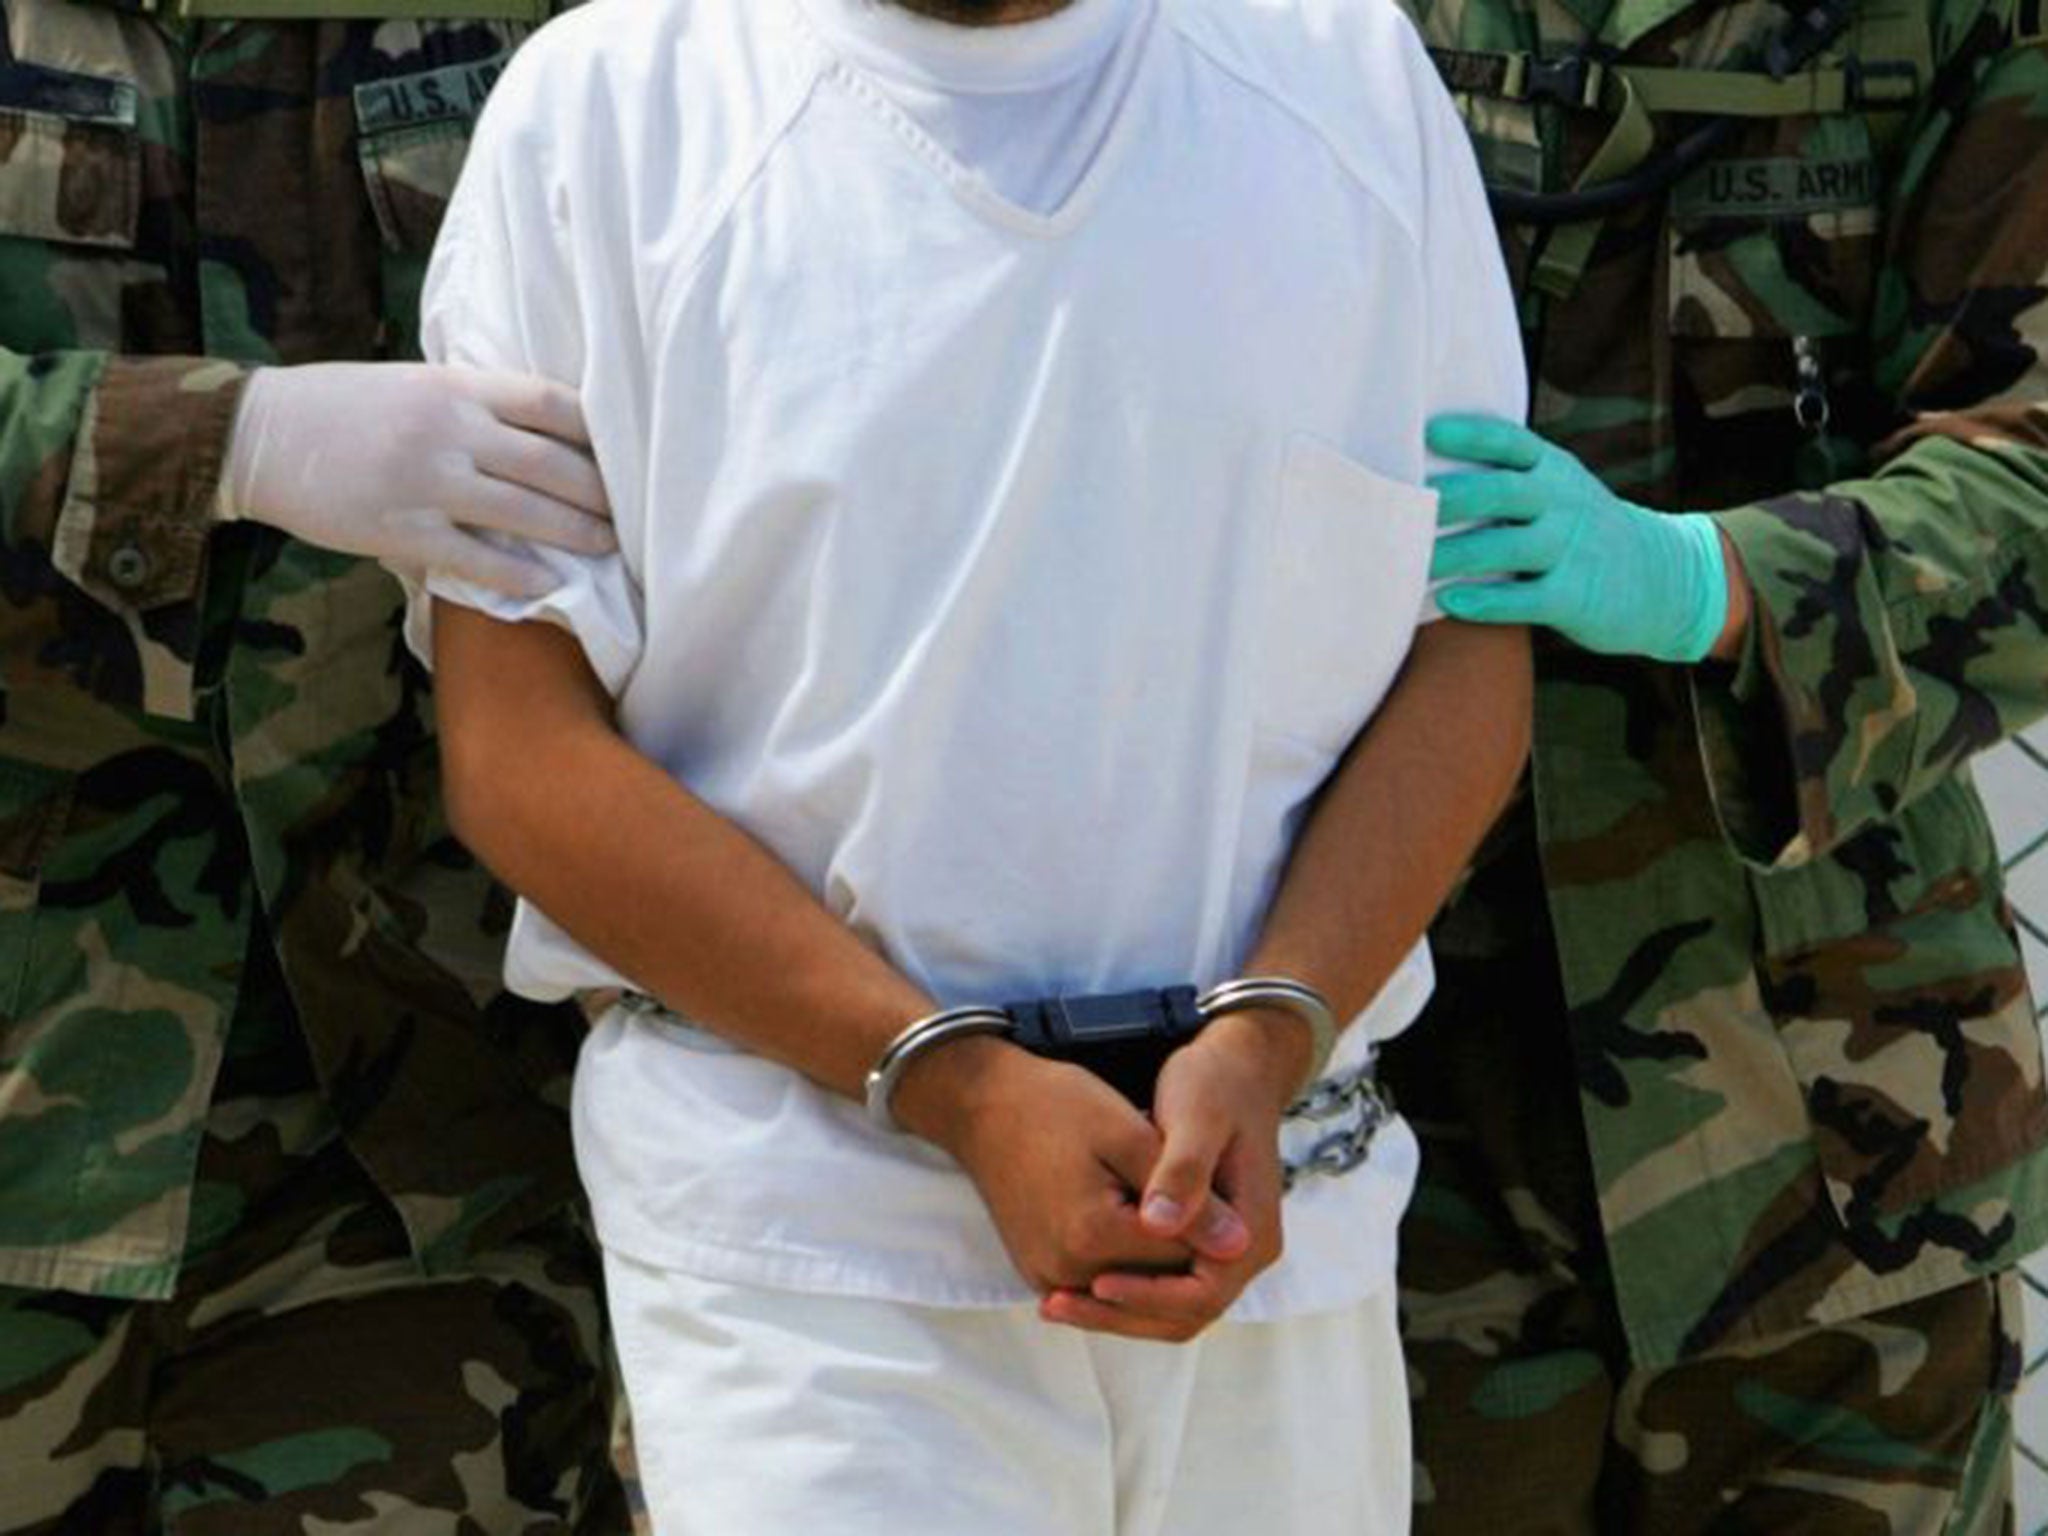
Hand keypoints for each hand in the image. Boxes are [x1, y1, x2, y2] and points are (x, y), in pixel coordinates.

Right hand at [220, 363, 614, 593]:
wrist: (257, 434)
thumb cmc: (340, 406)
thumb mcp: (413, 384)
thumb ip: (473, 403)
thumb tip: (540, 430)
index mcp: (456, 385)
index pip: (550, 402)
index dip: (596, 430)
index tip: (626, 452)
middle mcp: (450, 428)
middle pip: (552, 461)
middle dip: (600, 492)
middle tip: (635, 513)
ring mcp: (427, 480)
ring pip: (524, 511)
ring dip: (576, 533)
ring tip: (611, 547)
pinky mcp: (401, 529)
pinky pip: (476, 557)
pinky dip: (519, 573)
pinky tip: (550, 585)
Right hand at [921, 1046, 1247, 1300]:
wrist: (983, 1105)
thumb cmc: (1054, 1106)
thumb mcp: (1128, 1133)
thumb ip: (1186, 1192)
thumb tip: (1241, 1245)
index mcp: (1093, 1235)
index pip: (1187, 1255)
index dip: (1209, 1217)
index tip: (1212, 1175)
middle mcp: (1066, 1271)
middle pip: (1160, 1277)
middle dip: (1184, 1236)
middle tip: (1186, 1180)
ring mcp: (1048, 1277)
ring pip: (1133, 1281)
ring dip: (1155, 1250)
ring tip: (1153, 1192)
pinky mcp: (1038, 1273)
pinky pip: (1100, 1280)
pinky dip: (1125, 1257)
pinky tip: (1130, 1212)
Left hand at [1041, 1013, 1294, 1342]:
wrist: (1232, 1069)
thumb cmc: (1215, 1086)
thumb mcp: (1197, 1118)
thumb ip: (1183, 1171)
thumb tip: (1160, 1224)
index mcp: (1252, 1231)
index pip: (1203, 1293)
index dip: (1147, 1295)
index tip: (1097, 1283)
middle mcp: (1242, 1251)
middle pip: (1183, 1315)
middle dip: (1120, 1316)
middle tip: (1057, 1305)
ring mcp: (1220, 1251)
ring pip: (1169, 1309)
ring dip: (1115, 1311)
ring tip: (1054, 1301)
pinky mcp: (1195, 1243)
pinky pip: (1160, 1286)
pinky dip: (1120, 1291)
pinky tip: (1073, 1279)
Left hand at [1426, 415, 1729, 663]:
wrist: (1664, 576)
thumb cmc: (1581, 530)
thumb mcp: (1557, 488)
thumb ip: (1506, 477)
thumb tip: (1421, 471)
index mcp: (1553, 469)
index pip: (1510, 443)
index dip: (1471, 435)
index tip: (1429, 432)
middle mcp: (1563, 502)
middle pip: (1502, 493)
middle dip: (1452, 497)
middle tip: (1402, 503)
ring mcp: (1572, 548)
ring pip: (1507, 548)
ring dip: (1455, 555)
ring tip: (1410, 561)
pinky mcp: (1576, 596)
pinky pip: (1526, 599)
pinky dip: (1487, 602)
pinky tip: (1449, 601)